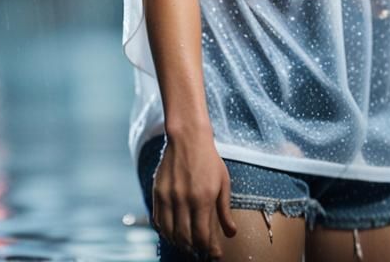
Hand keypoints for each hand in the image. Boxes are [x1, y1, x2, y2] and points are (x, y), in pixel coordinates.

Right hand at [152, 129, 237, 258]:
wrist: (187, 138)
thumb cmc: (208, 159)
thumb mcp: (223, 182)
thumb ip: (225, 210)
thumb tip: (231, 233)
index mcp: (203, 198)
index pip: (202, 236)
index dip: (209, 250)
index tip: (214, 254)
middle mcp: (184, 200)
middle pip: (185, 238)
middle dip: (194, 250)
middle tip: (200, 253)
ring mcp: (168, 196)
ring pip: (170, 233)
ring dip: (179, 243)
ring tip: (187, 245)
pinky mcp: (158, 192)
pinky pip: (158, 221)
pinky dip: (165, 232)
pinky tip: (172, 233)